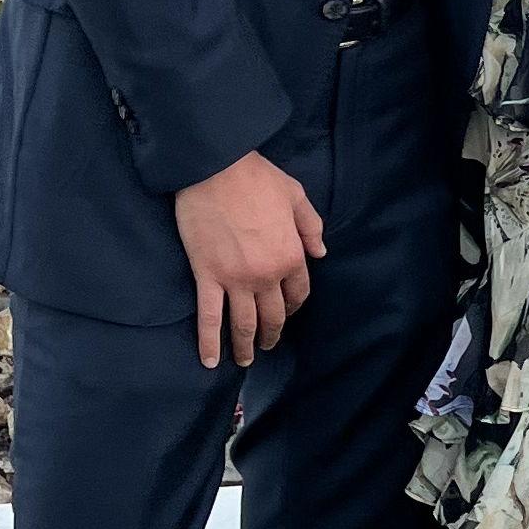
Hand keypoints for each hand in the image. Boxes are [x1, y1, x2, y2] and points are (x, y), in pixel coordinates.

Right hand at [172, 149, 324, 368]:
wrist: (214, 167)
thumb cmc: (256, 177)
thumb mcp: (295, 195)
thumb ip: (311, 227)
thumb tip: (321, 254)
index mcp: (291, 255)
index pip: (298, 293)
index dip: (293, 307)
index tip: (287, 312)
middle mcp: (267, 275)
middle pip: (273, 316)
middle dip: (272, 334)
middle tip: (267, 346)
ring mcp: (236, 279)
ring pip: (244, 324)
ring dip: (246, 346)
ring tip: (246, 359)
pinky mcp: (207, 277)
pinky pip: (209, 317)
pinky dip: (209, 342)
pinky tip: (210, 361)